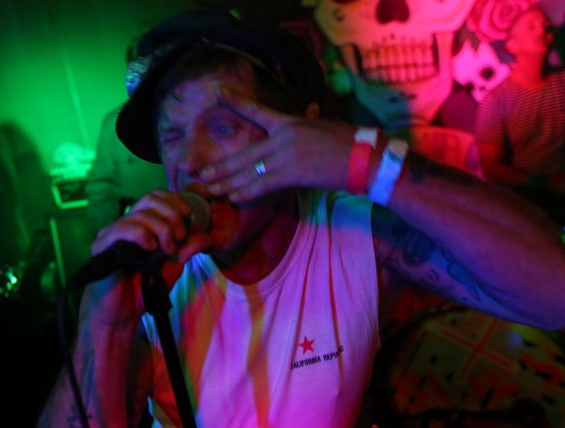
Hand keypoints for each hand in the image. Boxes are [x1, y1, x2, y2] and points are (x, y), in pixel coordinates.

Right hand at [83, 190, 211, 325]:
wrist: (125, 312)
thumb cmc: (146, 287)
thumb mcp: (175, 266)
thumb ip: (188, 249)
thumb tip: (207, 235)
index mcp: (143, 224)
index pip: (157, 196)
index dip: (176, 201)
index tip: (190, 217)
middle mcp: (127, 223)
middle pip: (149, 199)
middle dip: (172, 214)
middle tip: (180, 237)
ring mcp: (113, 232)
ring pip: (140, 214)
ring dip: (161, 229)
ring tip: (167, 250)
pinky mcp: (102, 245)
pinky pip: (122, 228)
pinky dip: (141, 234)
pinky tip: (150, 248)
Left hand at [200, 87, 373, 202]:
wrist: (366, 157)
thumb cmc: (349, 144)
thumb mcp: (320, 128)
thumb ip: (302, 131)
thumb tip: (294, 132)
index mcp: (289, 122)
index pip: (257, 111)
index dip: (236, 101)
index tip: (218, 93)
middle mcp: (283, 136)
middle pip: (244, 153)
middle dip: (220, 165)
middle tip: (198, 172)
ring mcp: (286, 154)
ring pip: (249, 171)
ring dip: (227, 182)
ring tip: (208, 189)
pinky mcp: (293, 172)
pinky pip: (263, 184)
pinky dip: (246, 192)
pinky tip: (233, 197)